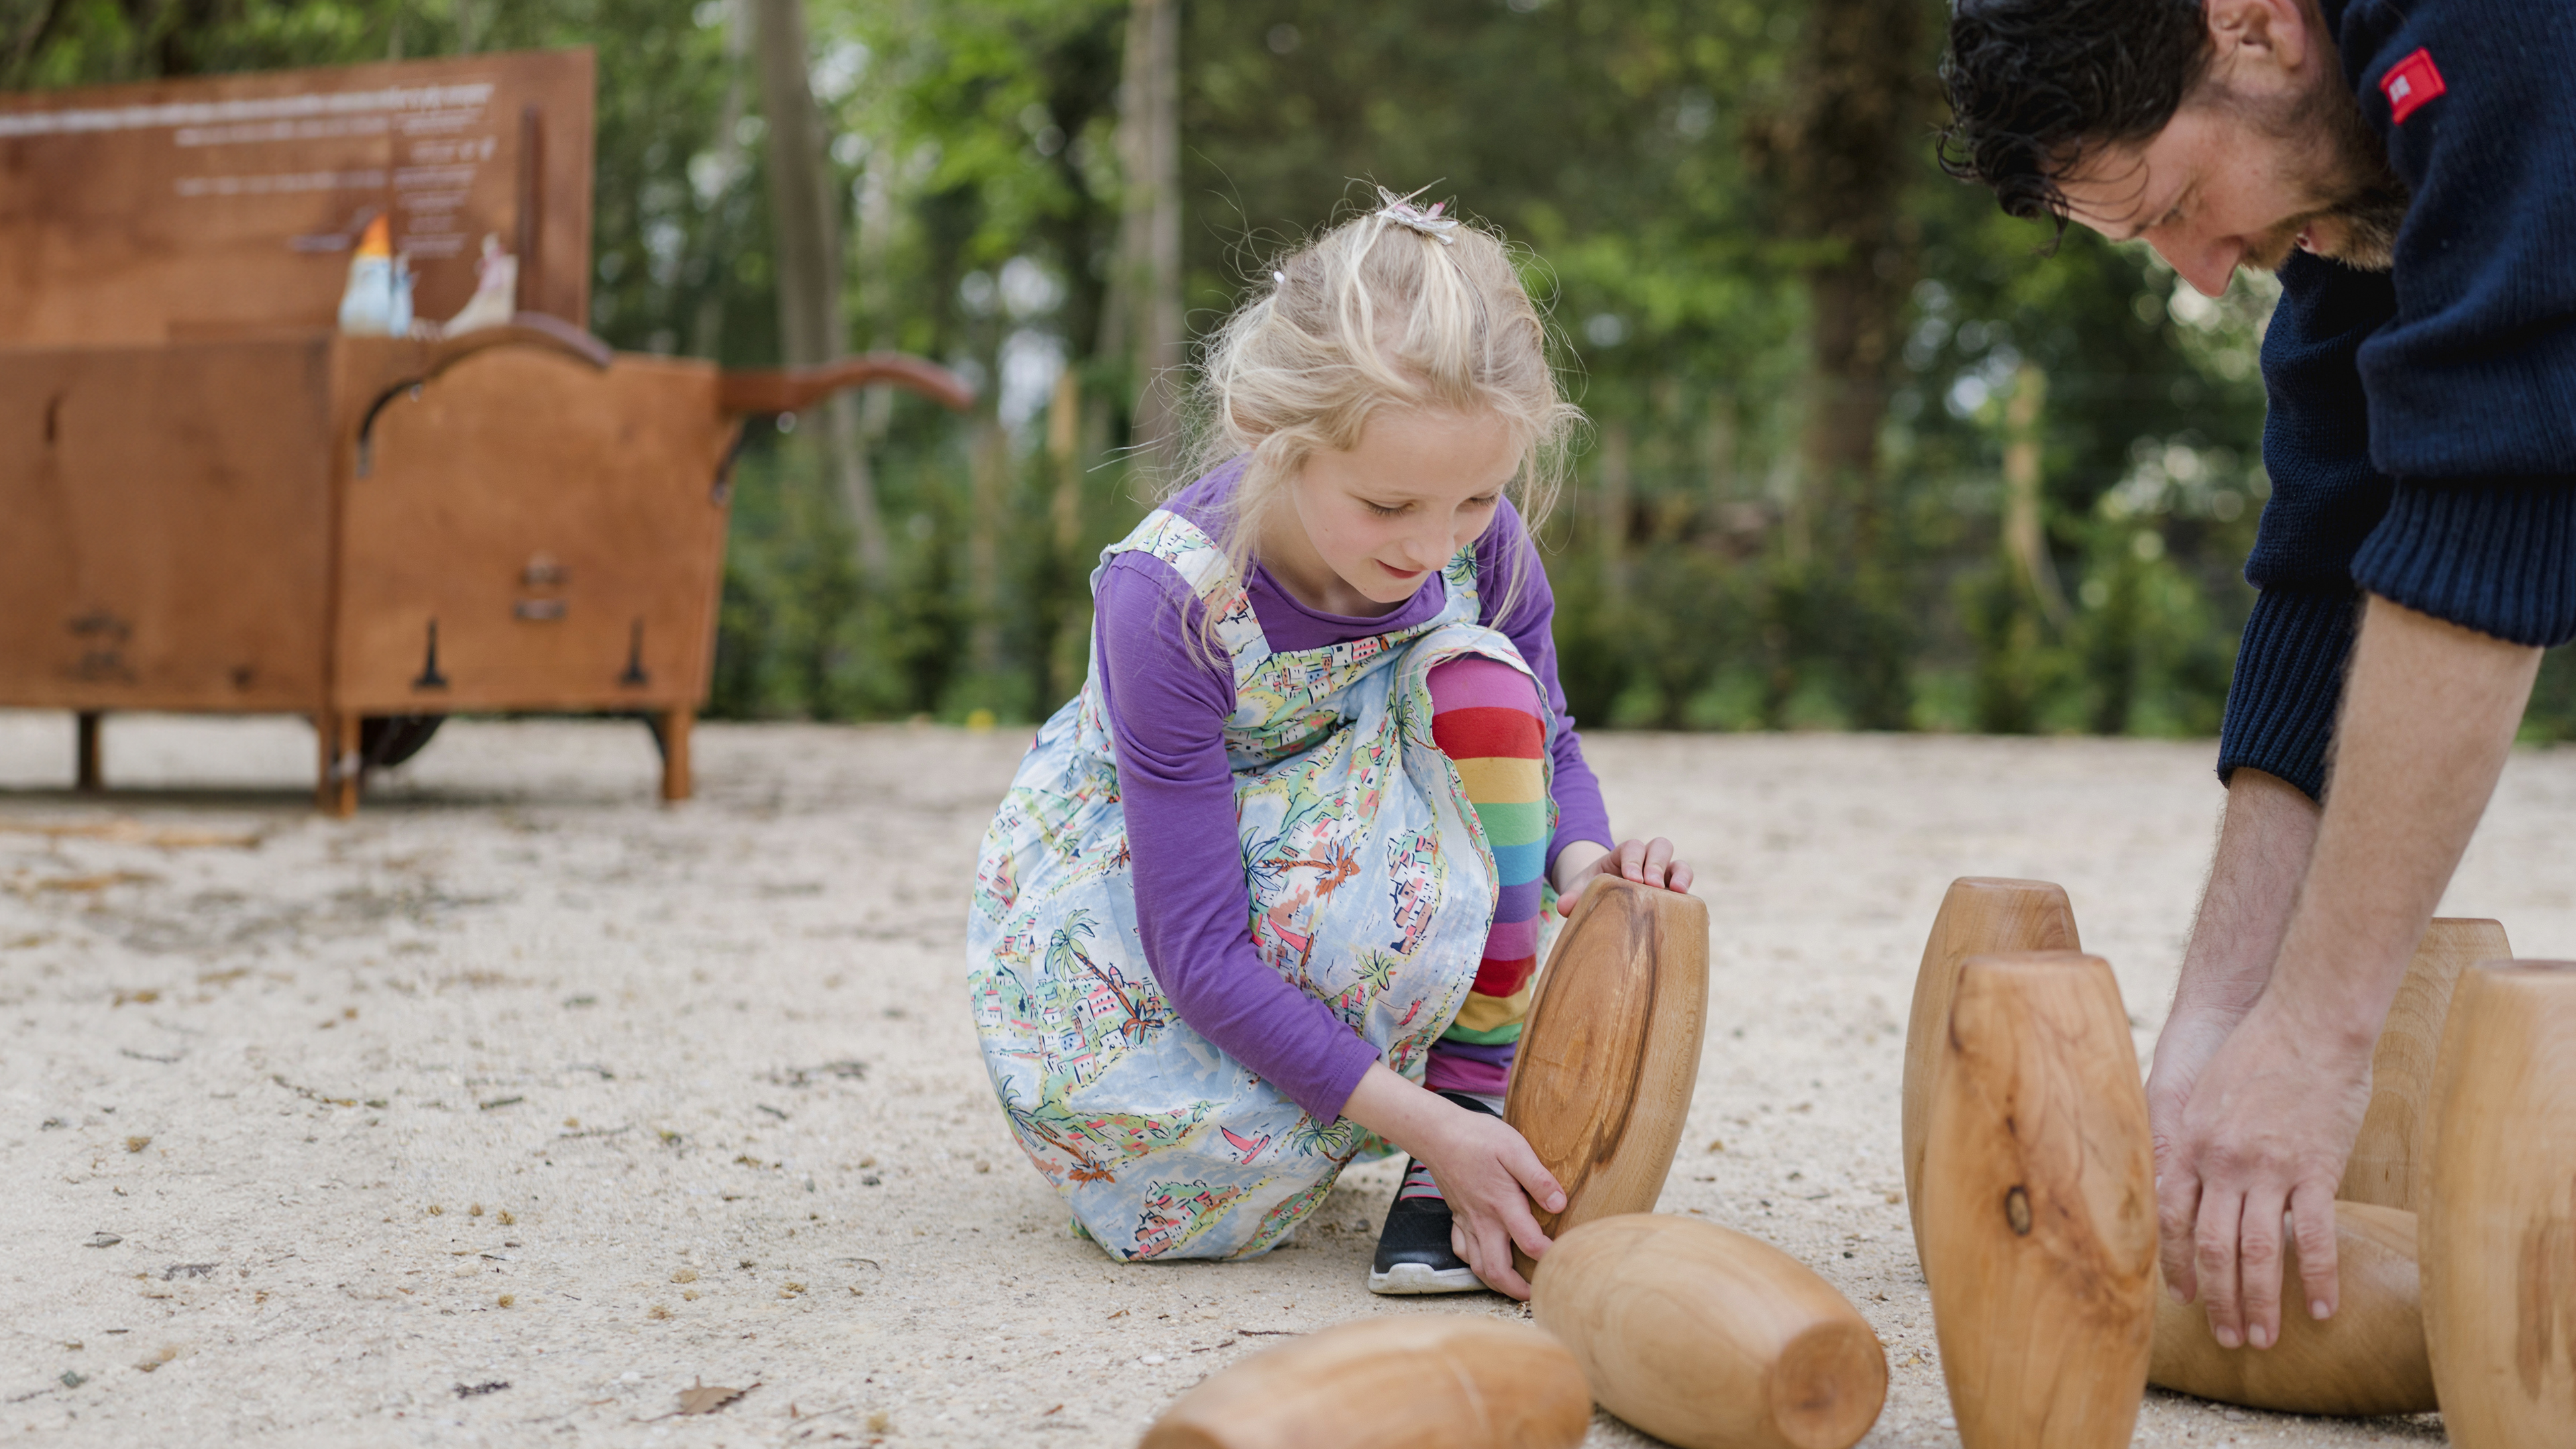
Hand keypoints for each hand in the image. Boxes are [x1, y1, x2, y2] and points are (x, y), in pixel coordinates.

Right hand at [1416, 1103, 1565, 1298]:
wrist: (1437, 1133)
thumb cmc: (1478, 1137)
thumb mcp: (1514, 1148)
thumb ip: (1537, 1178)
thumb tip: (1559, 1204)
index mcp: (1501, 1204)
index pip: (1529, 1243)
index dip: (1550, 1256)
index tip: (1566, 1257)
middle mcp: (1483, 1220)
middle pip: (1497, 1270)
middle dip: (1518, 1289)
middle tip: (1538, 1292)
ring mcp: (1467, 1221)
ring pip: (1477, 1266)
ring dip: (1496, 1283)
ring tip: (1515, 1287)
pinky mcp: (1456, 1216)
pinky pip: (1462, 1250)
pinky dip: (1474, 1262)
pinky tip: (1487, 1259)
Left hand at [1552, 837, 1693, 916]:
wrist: (1607, 903)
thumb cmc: (1594, 892)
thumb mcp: (1581, 890)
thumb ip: (1573, 896)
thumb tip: (1564, 907)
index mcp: (1624, 854)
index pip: (1633, 847)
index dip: (1635, 859)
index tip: (1632, 878)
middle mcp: (1648, 861)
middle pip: (1661, 847)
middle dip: (1657, 864)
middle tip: (1652, 885)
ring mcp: (1666, 877)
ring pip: (1681, 865)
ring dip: (1682, 876)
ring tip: (1679, 892)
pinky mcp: (1677, 897)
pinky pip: (1691, 896)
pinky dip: (1696, 905)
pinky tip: (1700, 919)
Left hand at [2154, 998, 2371, 1348]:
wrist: (2305, 1019)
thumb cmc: (2249, 1050)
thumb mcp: (2197, 1092)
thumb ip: (2183, 1139)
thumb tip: (2173, 1179)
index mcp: (2189, 1144)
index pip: (2170, 1219)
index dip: (2174, 1264)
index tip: (2183, 1297)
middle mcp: (2222, 1163)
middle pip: (2211, 1247)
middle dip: (2216, 1298)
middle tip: (2226, 1337)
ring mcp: (2268, 1168)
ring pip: (2258, 1253)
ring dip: (2259, 1302)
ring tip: (2262, 1338)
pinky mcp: (2315, 1168)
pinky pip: (2314, 1236)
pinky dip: (2318, 1277)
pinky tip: (2322, 1308)